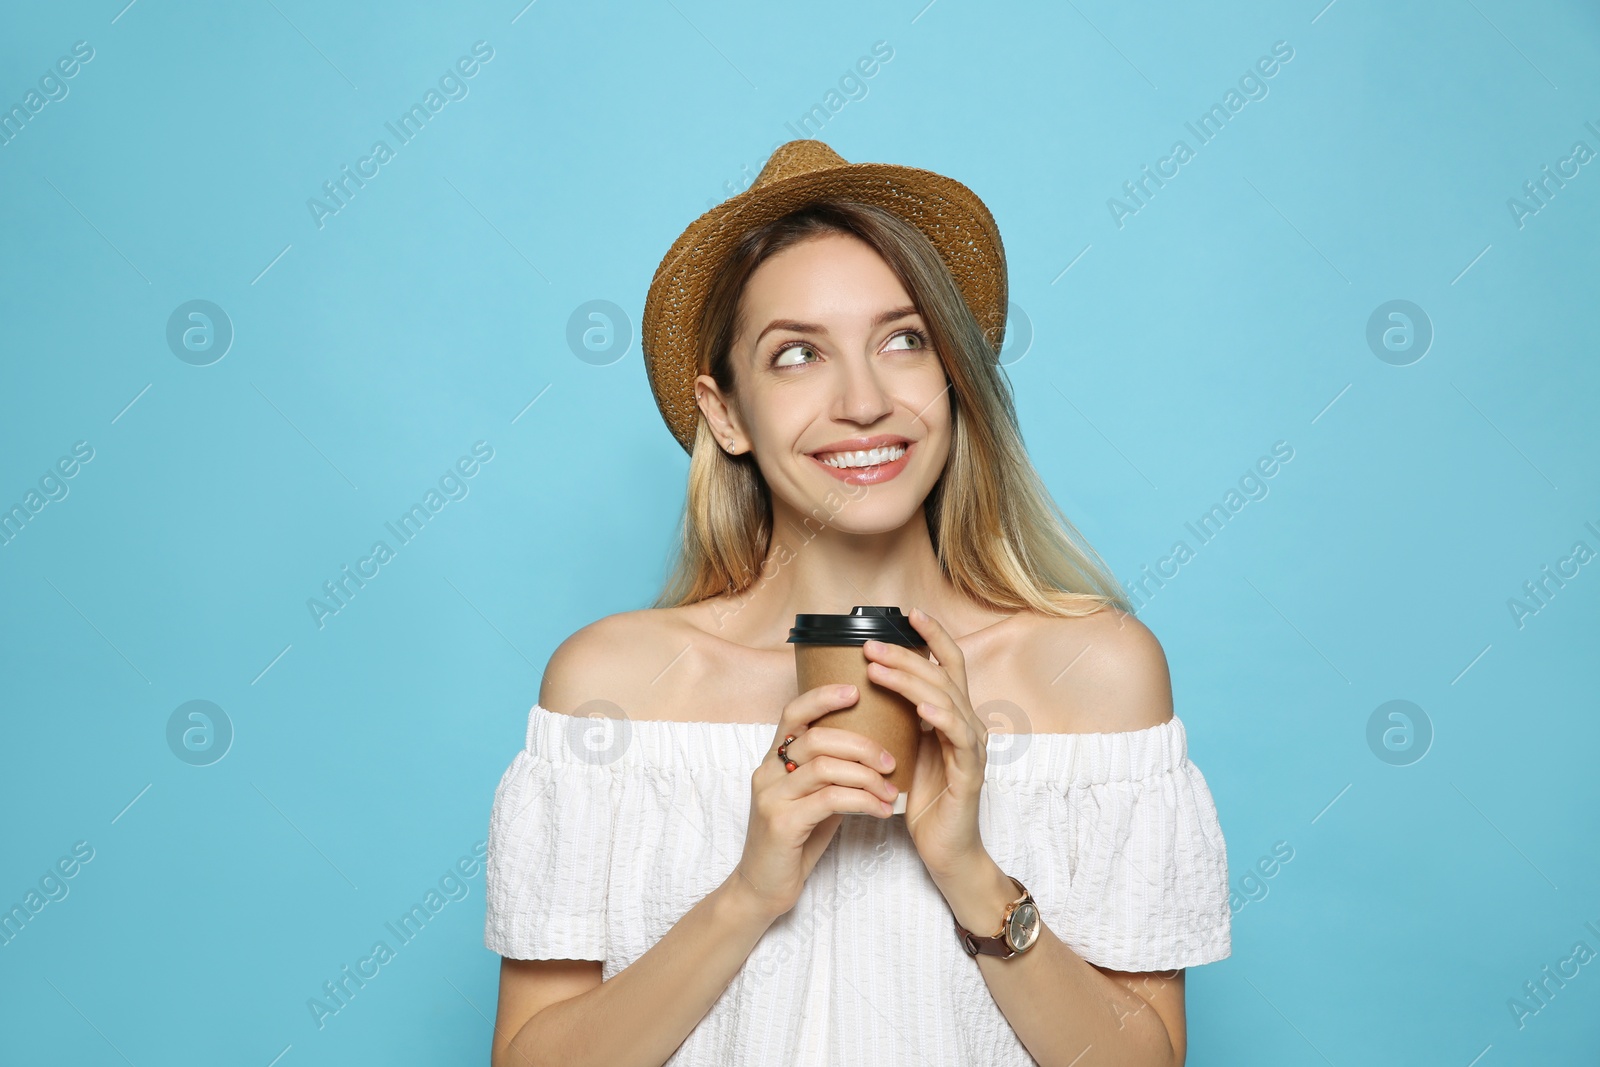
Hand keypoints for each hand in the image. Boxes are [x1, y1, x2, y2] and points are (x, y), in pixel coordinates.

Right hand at [729, 683, 900, 922]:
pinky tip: (882, 811)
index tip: (856, 690)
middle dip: (861, 745)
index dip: (823, 697)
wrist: (761, 890)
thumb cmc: (793, 842)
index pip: (793, 713)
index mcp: (773, 762)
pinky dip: (863, 801)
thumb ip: (832, 775)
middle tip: (892, 761)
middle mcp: (767, 773)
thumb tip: (873, 750)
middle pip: (816, 738)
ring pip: (825, 767)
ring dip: (867, 776)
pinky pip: (830, 800)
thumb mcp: (812, 801)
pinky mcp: (781, 824)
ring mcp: (771, 798)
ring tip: (892, 791)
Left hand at [861, 606, 988, 881]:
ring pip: (948, 699)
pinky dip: (942, 717)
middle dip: (906, 654)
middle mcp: (968, 724)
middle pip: (942, 675)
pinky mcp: (970, 772)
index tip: (906, 612)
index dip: (932, 636)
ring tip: (879, 668)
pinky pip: (960, 737)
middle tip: (869, 645)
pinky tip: (921, 708)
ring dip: (912, 680)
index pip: (947, 664)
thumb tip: (866, 684)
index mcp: (952, 715)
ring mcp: (972, 747)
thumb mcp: (904, 749)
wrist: (945, 849)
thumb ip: (896, 717)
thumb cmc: (922, 799)